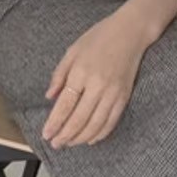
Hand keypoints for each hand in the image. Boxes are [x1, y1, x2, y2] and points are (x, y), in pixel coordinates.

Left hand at [42, 6, 154, 147]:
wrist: (130, 32)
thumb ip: (59, 74)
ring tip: (70, 143)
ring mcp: (113, 92)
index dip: (54, 123)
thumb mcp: (72, 50)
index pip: (65, 105)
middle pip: (79, 119)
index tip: (46, 134)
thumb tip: (49, 97)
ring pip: (95, 124)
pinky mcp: (124, 96)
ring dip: (81, 138)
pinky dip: (100, 134)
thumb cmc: (99, 37)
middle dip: (65, 135)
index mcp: (81, 72)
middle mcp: (97, 85)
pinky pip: (111, 121)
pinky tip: (91, 139)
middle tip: (56, 144)